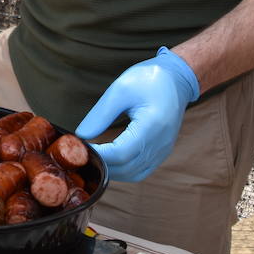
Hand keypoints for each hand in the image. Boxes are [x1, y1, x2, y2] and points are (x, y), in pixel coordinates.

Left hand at [75, 47, 200, 181]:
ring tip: (91, 156)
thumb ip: (100, 115)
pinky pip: (141, 170)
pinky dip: (123, 170)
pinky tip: (108, 160)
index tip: (78, 147)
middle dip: (101, 164)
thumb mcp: (120, 89)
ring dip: (111, 170)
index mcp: (152, 125)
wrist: (175, 79)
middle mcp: (161, 143)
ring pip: (133, 173)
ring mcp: (163, 150)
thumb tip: (81, 136)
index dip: (98, 155)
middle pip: (126, 167)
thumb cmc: (147, 79)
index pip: (121, 153)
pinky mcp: (161, 152)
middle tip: (80, 153)